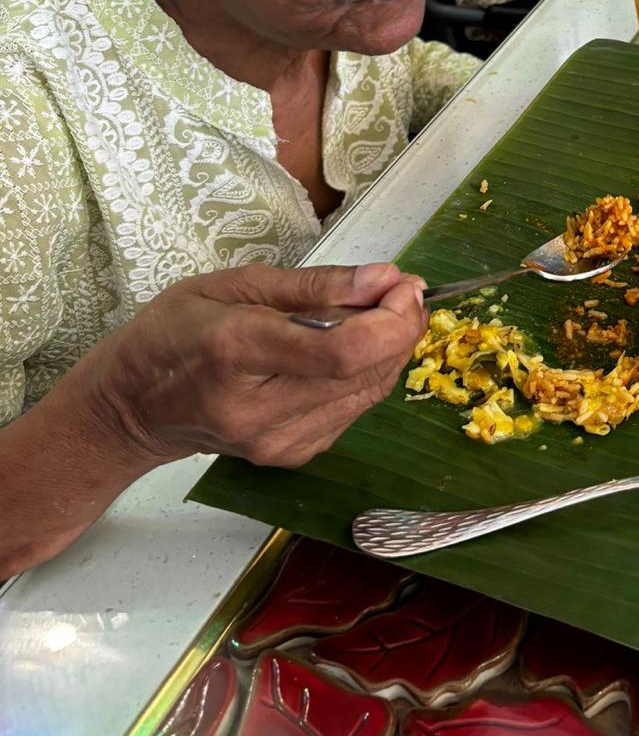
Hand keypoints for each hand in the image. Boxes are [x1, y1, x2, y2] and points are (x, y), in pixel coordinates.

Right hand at [87, 262, 427, 468]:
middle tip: (398, 290)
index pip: (341, 350)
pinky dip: (366, 374)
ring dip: (389, 348)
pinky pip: (354, 409)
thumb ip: (314, 285)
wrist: (136, 408)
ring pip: (369, 392)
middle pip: (365, 372)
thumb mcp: (233, 285)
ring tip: (376, 313)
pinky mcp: (292, 456)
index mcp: (236, 352)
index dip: (391, 319)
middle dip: (400, 325)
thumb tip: (384, 278)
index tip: (404, 285)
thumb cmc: (176, 332)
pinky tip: (349, 349)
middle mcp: (260, 410)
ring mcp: (278, 443)